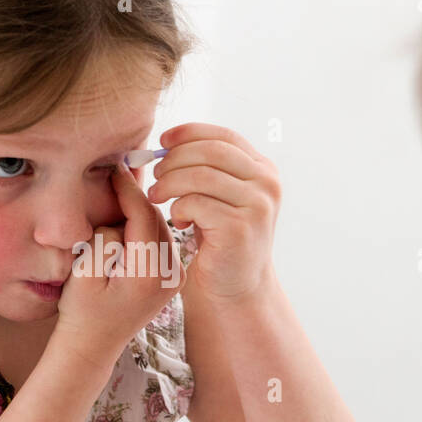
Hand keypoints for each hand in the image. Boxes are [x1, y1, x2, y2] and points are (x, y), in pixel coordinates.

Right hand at [54, 164, 186, 362]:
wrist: (93, 345)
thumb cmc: (81, 310)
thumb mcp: (84, 271)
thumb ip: (105, 237)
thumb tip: (120, 216)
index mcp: (149, 274)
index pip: (143, 216)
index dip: (127, 188)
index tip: (114, 166)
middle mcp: (170, 275)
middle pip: (156, 218)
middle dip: (136, 196)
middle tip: (118, 169)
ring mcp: (175, 278)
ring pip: (160, 227)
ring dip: (141, 210)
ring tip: (120, 191)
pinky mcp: (172, 278)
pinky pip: (160, 240)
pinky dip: (146, 226)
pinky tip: (128, 218)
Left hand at [145, 123, 279, 302]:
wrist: (234, 287)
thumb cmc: (219, 240)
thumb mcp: (219, 196)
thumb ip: (206, 168)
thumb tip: (168, 142)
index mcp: (263, 169)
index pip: (223, 136)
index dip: (189, 133)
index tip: (162, 140)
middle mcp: (267, 183)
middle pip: (210, 152)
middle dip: (174, 160)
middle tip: (155, 175)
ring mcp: (257, 204)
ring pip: (200, 175)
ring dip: (169, 183)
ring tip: (156, 196)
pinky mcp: (240, 227)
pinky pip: (195, 202)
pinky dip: (177, 207)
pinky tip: (178, 220)